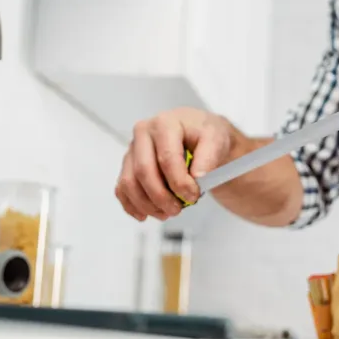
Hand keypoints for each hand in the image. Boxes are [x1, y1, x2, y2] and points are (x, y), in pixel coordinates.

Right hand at [115, 107, 233, 220]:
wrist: (198, 133)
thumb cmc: (204, 134)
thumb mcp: (216, 139)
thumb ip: (209, 156)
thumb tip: (197, 176)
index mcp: (164, 124)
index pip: (167, 158)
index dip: (179, 182)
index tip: (193, 196)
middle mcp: (143, 134)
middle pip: (144, 171)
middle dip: (161, 197)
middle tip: (178, 210)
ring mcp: (133, 149)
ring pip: (129, 183)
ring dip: (147, 204)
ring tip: (167, 213)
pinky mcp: (128, 164)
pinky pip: (121, 188)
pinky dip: (131, 205)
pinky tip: (145, 215)